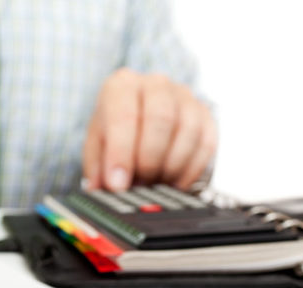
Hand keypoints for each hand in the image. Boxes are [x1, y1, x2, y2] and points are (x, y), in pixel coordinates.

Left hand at [83, 68, 217, 191]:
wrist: (139, 119)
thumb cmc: (115, 133)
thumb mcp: (96, 147)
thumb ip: (98, 168)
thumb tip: (107, 189)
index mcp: (122, 86)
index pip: (124, 115)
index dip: (121, 153)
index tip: (118, 183)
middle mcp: (156, 84)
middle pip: (160, 119)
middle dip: (149, 160)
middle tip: (139, 184)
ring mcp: (184, 96)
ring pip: (188, 131)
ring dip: (171, 166)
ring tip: (155, 183)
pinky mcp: (205, 115)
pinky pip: (206, 144)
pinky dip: (190, 170)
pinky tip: (175, 182)